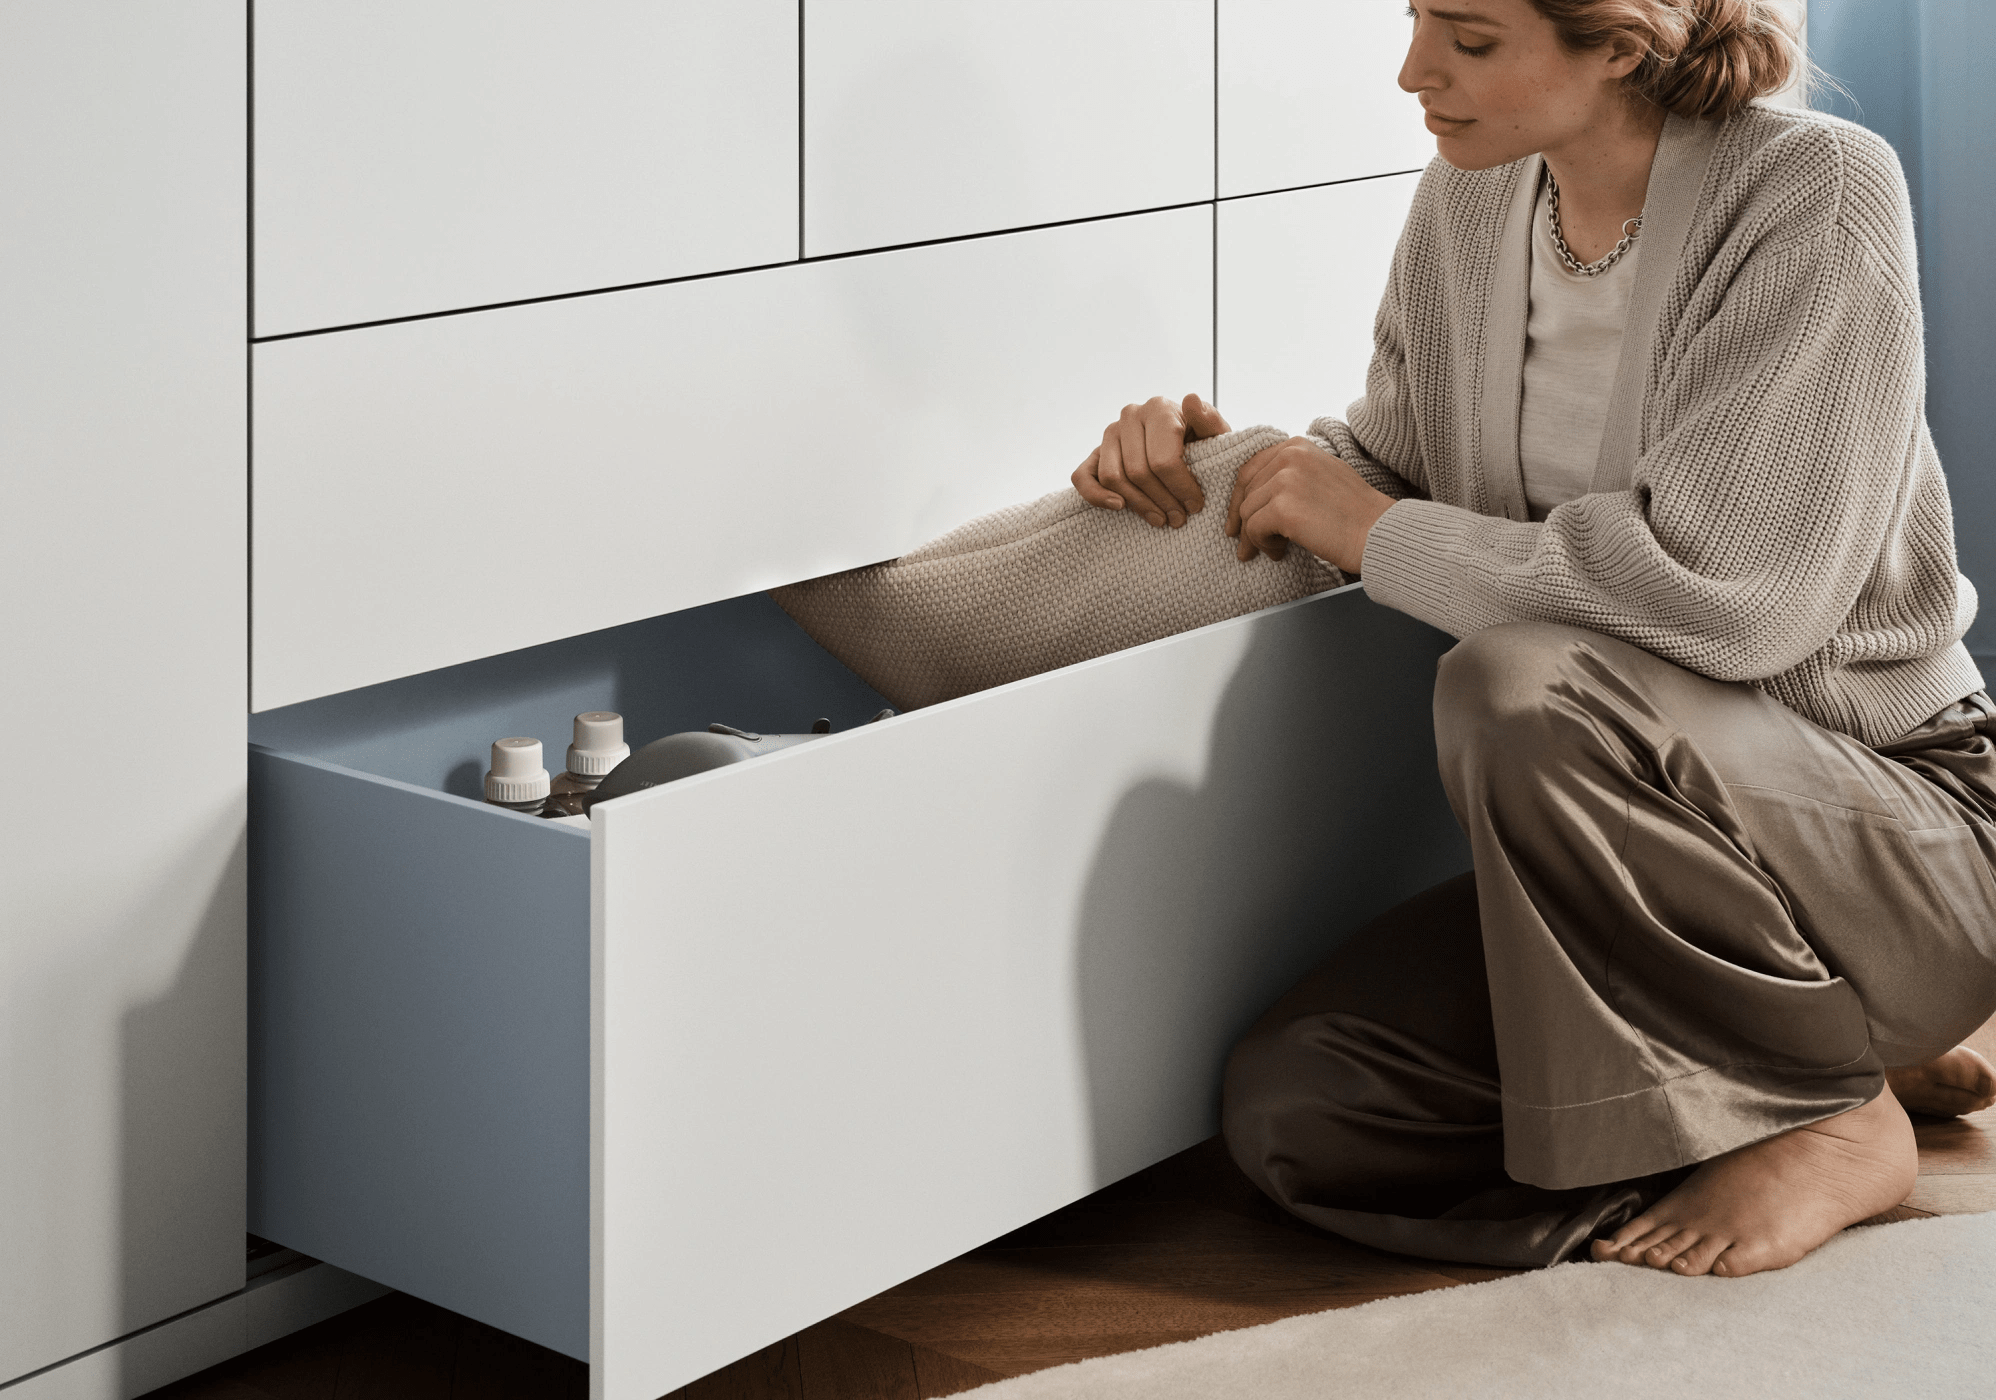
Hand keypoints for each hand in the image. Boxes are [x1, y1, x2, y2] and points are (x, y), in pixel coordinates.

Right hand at [1073, 393, 1231, 527]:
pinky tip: (1119, 507)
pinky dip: (1097, 496)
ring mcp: (1109, 434)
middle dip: (1162, 501)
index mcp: (1159, 408)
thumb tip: (1191, 400)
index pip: (1163, 459)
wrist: (1186, 447)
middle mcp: (1130, 415)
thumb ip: (1211, 421)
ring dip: (1138, 505)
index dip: (1180, 488)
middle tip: (1179, 518)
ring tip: (1161, 518)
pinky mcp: (1094, 452)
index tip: (1195, 506)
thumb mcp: (1216, 436)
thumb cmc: (1203, 444)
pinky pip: (1082, 478)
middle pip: (1138, 472)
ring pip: (1113, 478)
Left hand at [1225, 436, 1393, 575]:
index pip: (1251, 469)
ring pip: (1248, 512)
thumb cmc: (1356, 513)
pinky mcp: (1283, 508)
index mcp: (1297, 446)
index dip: (1240, 497)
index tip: (1237, 520)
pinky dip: (1262, 545)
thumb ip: (1291, 476)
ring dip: (1255, 537)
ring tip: (1272, 551)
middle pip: (1246, 492)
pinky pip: (1254, 529)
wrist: (1379, 532)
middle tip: (1244, 546)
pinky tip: (1279, 554)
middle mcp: (1290, 457)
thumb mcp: (1322, 475)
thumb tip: (1258, 497)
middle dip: (1242, 521)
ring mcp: (1285, 480)